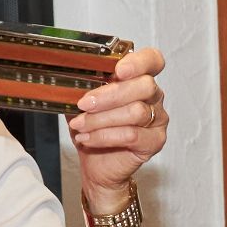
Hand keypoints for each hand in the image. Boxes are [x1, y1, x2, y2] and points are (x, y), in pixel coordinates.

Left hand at [71, 47, 169, 218]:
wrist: (97, 165)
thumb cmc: (94, 130)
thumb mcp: (84, 102)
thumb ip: (84, 86)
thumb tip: (68, 76)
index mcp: (139, 78)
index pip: (152, 60)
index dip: (138, 62)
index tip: (118, 70)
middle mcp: (153, 96)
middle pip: (143, 86)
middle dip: (109, 95)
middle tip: (84, 104)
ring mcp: (158, 119)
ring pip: (136, 112)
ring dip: (101, 119)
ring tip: (80, 125)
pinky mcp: (155, 141)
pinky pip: (132, 135)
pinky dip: (105, 136)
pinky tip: (87, 138)